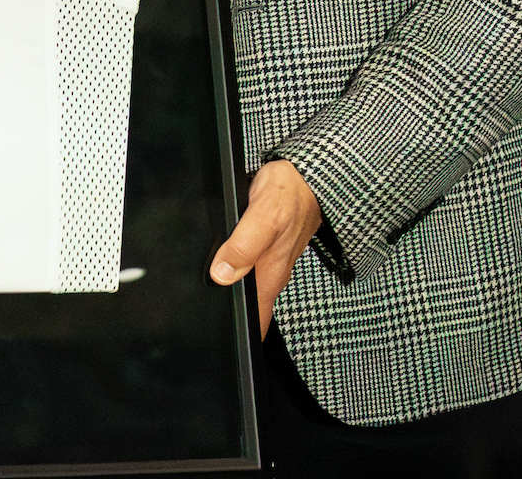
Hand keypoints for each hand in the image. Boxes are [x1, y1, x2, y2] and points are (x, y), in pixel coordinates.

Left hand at [208, 159, 323, 335]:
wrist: (307, 174)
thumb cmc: (289, 193)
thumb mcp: (262, 217)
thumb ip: (243, 246)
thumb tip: (223, 274)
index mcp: (271, 272)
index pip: (258, 317)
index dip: (245, 334)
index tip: (228, 347)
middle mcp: (272, 271)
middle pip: (253, 307)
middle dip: (236, 322)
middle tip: (213, 335)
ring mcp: (270, 260)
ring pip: (250, 289)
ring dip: (236, 300)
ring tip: (214, 312)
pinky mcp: (267, 247)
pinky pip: (250, 270)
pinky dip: (237, 277)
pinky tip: (223, 275)